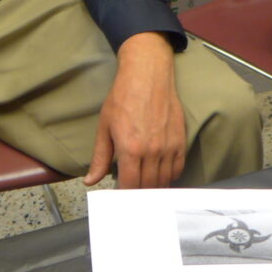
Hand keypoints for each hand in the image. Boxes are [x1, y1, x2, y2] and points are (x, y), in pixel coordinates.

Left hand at [85, 33, 184, 188]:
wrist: (147, 76)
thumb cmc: (123, 98)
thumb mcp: (104, 127)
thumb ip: (100, 158)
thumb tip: (91, 180)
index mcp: (130, 149)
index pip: (130, 185)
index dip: (125, 195)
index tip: (120, 196)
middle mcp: (152, 151)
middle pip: (148, 187)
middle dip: (139, 194)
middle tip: (132, 194)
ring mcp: (168, 146)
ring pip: (164, 181)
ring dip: (155, 188)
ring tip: (145, 187)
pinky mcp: (180, 140)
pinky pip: (178, 168)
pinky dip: (169, 176)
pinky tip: (160, 175)